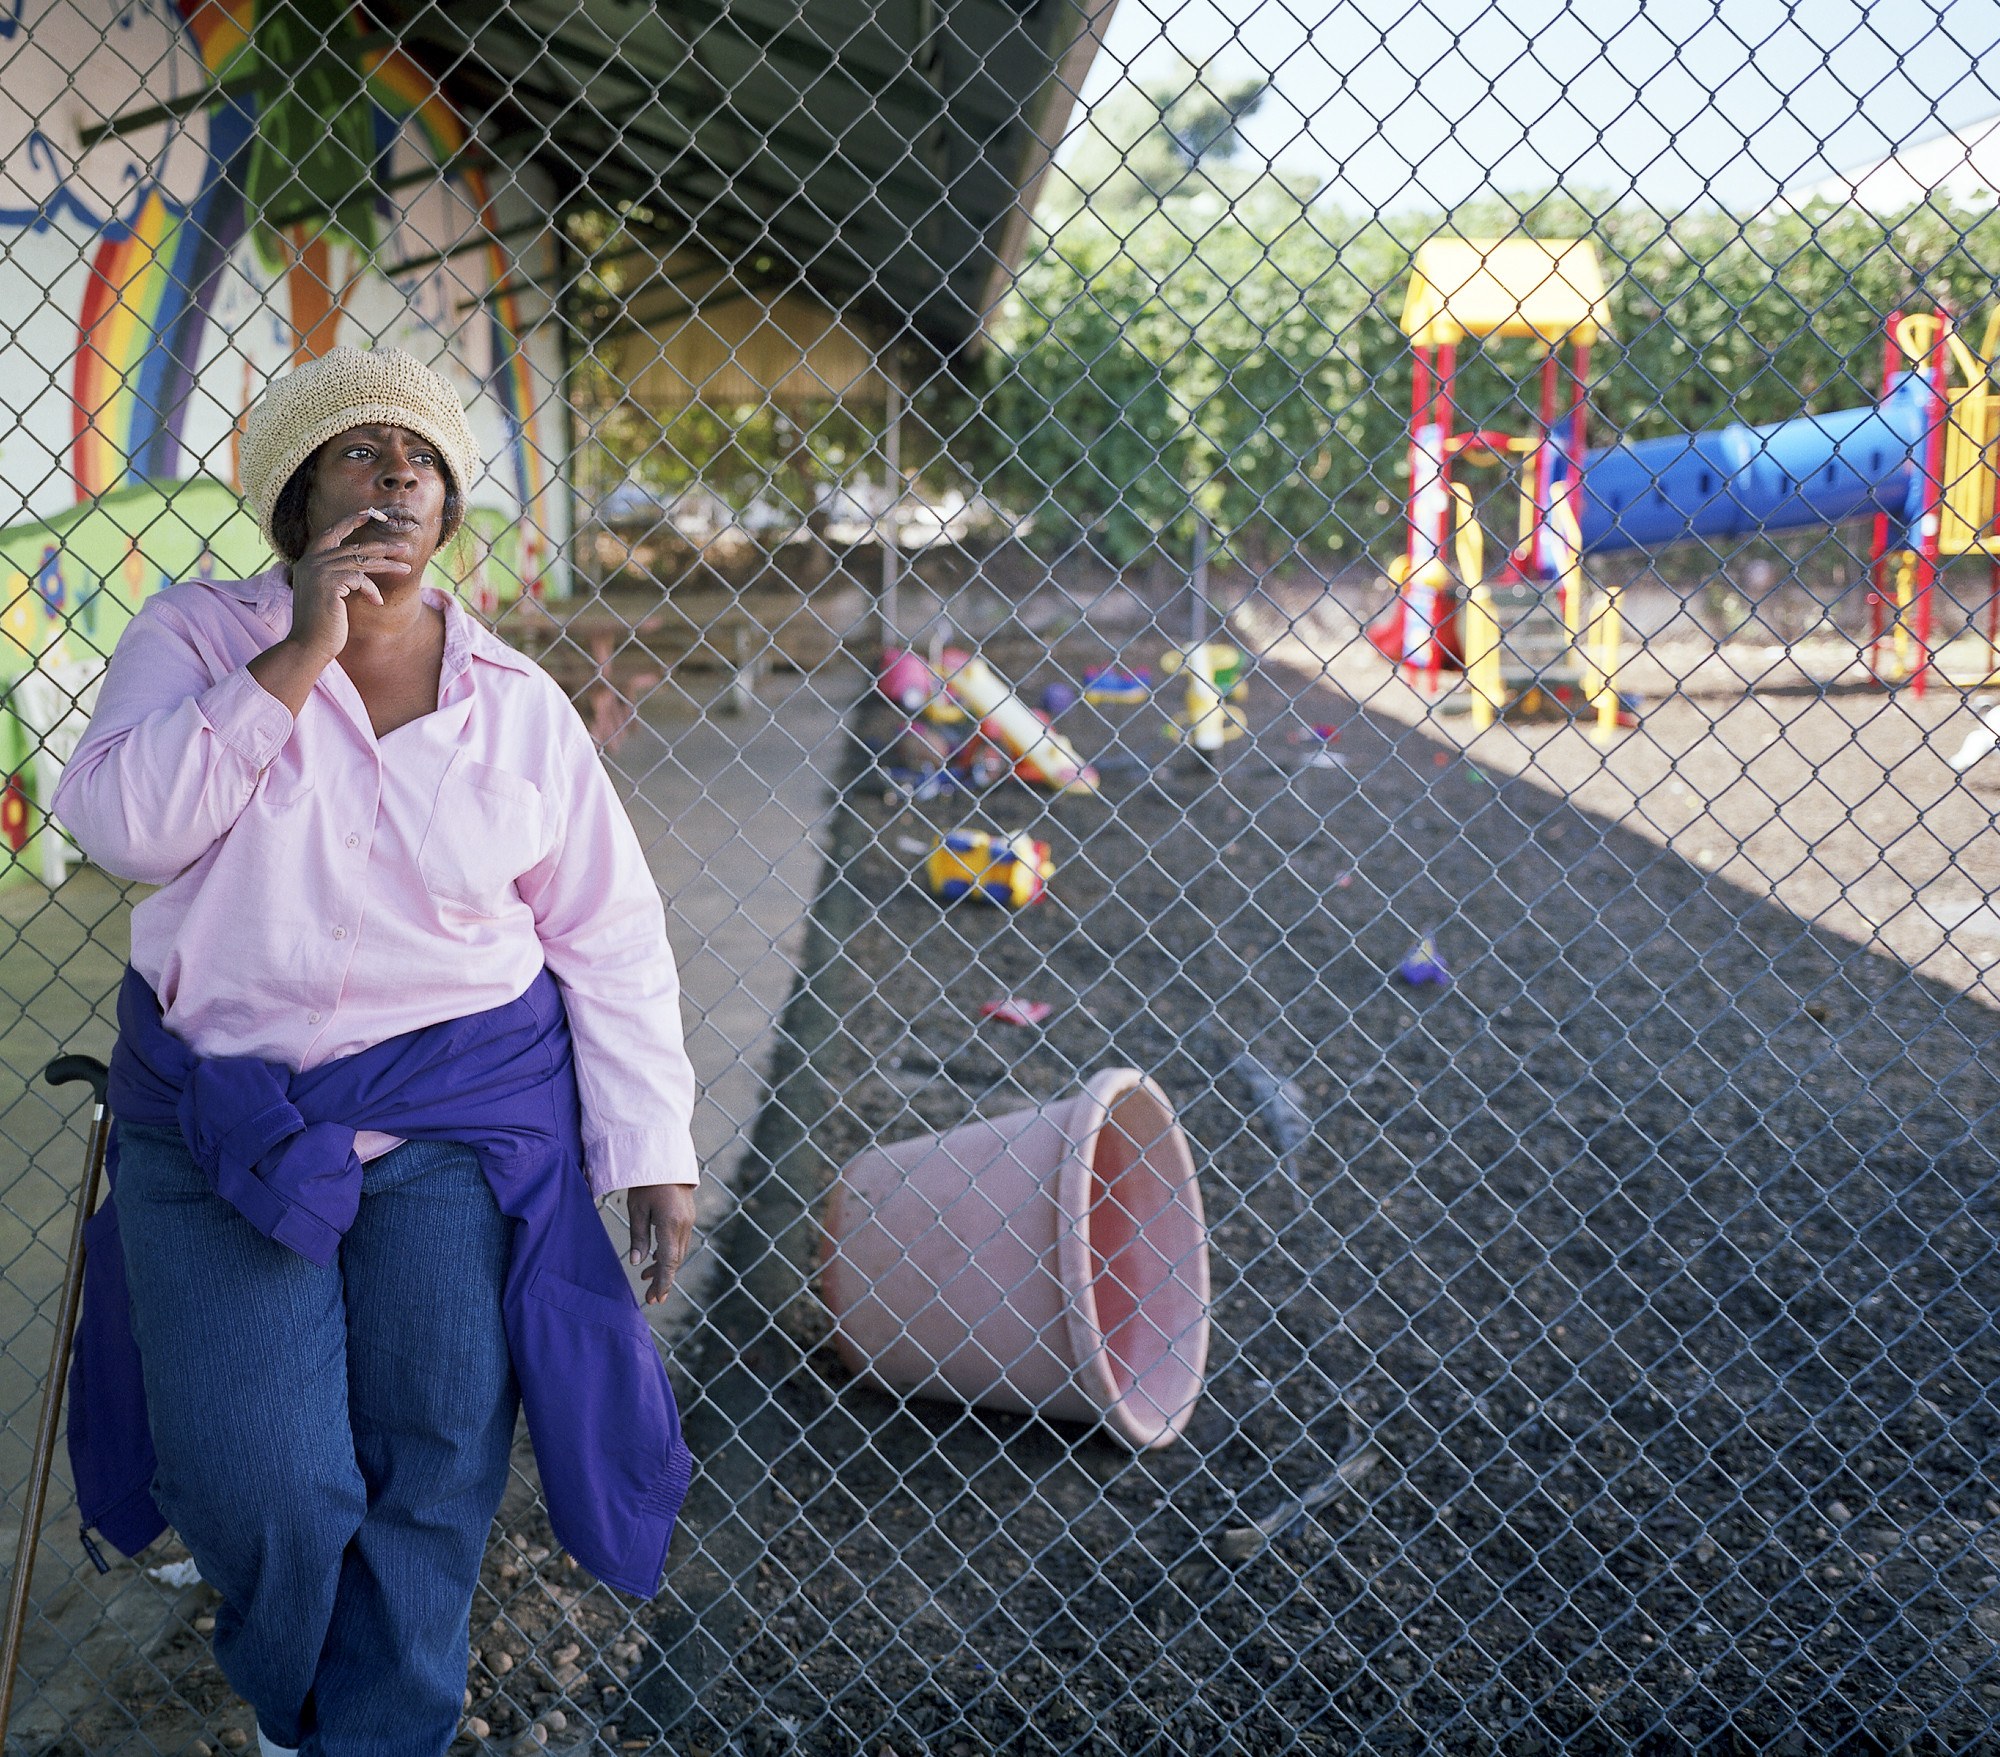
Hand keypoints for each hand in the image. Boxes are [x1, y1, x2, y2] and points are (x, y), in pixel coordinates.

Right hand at [285, 508, 414, 661]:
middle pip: (353, 547)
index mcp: (308, 562)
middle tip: (403, 547)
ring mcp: (319, 570)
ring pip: (361, 560)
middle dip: (381, 546)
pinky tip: (377, 602)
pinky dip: (372, 590)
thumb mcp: (328, 596)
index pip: (330, 534)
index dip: (349, 521)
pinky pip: (361, 578)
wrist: (308, 645)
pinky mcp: (330, 582)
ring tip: (406, 567)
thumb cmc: (322, 625)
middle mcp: (311, 562)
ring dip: (386, 564)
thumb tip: (361, 573)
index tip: (368, 514)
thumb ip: (338, 579)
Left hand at [626, 1182, 696, 1303]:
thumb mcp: (637, 1209)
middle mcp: (684, 1224)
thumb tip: (637, 1262)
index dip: (662, 1282)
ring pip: (679, 1251)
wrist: (665, 1158)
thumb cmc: (647, 1182)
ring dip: (665, 1266)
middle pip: (675, 1260)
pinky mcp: (687, 1216)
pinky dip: (669, 1253)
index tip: (655, 1299)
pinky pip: (680, 1241)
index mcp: (670, 1223)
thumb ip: (638, 1237)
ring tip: (647, 1277)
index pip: (669, 1261)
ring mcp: (688, 1220)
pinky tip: (656, 1258)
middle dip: (663, 1279)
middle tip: (650, 1296)